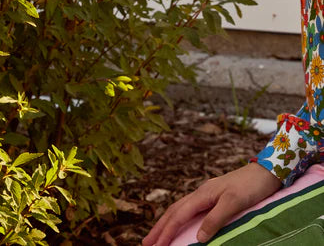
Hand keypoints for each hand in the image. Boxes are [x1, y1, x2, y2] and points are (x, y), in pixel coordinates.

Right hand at [143, 163, 280, 244]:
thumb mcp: (233, 203)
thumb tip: (197, 238)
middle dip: (159, 228)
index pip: (178, 215)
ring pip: (179, 209)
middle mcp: (200, 194)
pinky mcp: (213, 197)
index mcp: (202, 194)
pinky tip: (178, 223)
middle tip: (145, 243)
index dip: (166, 231)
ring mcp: (206, 195)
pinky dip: (178, 218)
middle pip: (173, 211)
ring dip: (166, 223)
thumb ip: (215, 219)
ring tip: (156, 235)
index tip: (155, 245)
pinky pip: (189, 209)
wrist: (265, 172)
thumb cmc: (250, 186)